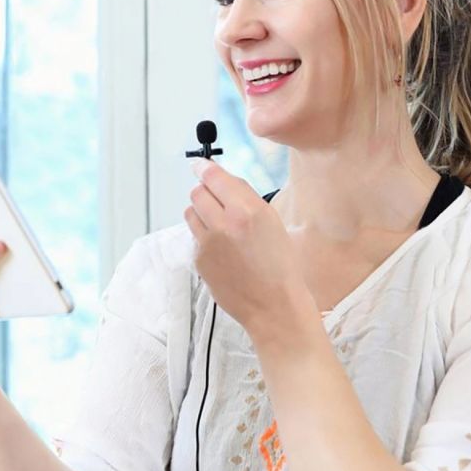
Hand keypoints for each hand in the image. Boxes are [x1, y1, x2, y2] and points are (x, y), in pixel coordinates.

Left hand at [184, 158, 315, 343]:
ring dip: (201, 212)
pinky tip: (222, 249)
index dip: (204, 168)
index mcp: (247, 211)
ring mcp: (207, 244)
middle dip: (205, 191)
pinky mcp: (199, 260)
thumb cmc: (280, 265)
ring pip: (191, 212)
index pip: (214, 177)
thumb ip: (245, 197)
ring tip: (220, 225)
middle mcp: (224, 224)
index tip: (199, 164)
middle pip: (197, 192)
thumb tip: (222, 179)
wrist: (274, 306)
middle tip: (216, 198)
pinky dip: (203, 236)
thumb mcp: (272, 221)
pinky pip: (194, 237)